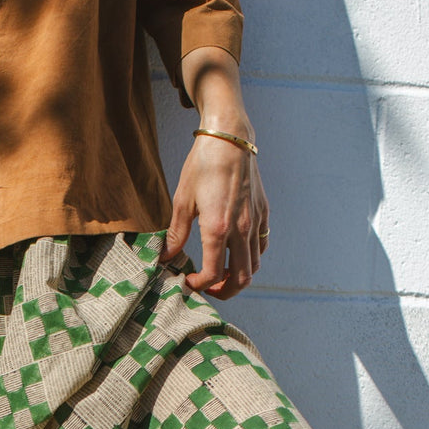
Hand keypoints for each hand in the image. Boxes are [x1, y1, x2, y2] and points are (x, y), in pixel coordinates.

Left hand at [158, 45, 269, 299]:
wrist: (230, 137)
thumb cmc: (203, 166)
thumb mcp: (182, 200)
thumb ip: (176, 234)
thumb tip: (166, 257)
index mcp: (217, 229)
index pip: (212, 273)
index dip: (199, 285)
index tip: (188, 282)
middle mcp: (241, 229)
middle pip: (240, 278)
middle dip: (224, 291)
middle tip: (208, 289)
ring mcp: (255, 221)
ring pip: (254, 266)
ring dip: (238, 277)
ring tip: (221, 274)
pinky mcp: (263, 212)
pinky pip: (261, 245)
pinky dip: (251, 258)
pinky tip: (236, 253)